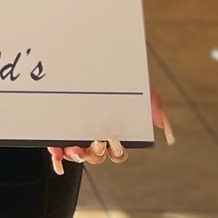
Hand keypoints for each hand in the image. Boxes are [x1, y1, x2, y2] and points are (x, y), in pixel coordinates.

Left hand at [47, 89, 174, 175]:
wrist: (81, 61)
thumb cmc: (111, 78)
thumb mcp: (135, 87)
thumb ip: (152, 103)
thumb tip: (162, 125)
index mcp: (111, 129)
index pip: (118, 152)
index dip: (117, 152)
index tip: (115, 140)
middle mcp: (93, 134)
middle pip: (97, 157)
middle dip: (96, 154)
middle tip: (96, 140)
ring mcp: (75, 133)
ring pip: (77, 155)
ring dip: (77, 156)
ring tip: (75, 148)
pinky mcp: (58, 130)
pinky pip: (56, 149)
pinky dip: (56, 154)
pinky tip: (57, 150)